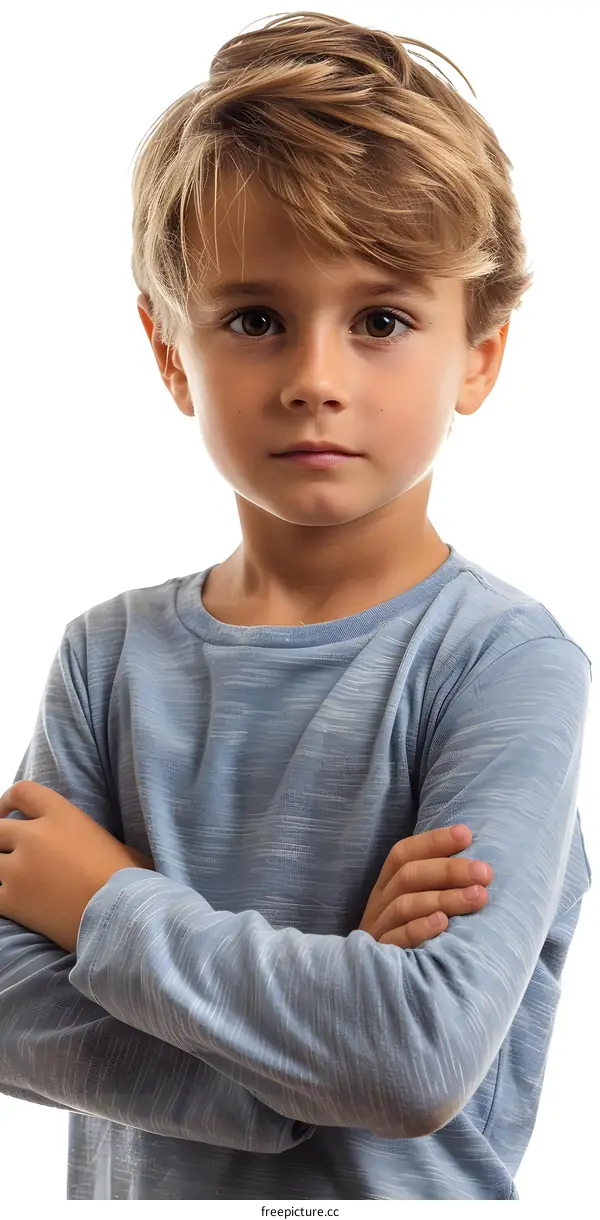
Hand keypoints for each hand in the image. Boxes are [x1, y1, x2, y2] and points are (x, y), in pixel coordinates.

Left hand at [0, 780, 154, 953]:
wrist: (119, 915)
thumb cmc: (129, 879)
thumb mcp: (113, 842)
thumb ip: (90, 836)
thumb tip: (98, 847)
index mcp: (61, 815)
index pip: (22, 792)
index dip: (6, 802)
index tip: (4, 814)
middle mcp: (35, 836)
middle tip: (6, 855)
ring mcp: (19, 868)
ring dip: (0, 870)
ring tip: (12, 882)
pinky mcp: (11, 900)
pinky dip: (0, 898)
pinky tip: (11, 904)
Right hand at [359, 824, 492, 948]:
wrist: (378, 992)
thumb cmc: (412, 942)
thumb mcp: (416, 910)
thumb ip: (436, 887)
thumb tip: (478, 868)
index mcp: (387, 887)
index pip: (404, 854)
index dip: (433, 841)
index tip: (466, 834)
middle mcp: (379, 905)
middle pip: (408, 876)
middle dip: (449, 869)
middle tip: (485, 872)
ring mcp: (378, 931)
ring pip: (405, 905)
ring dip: (444, 897)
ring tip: (478, 896)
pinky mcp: (381, 958)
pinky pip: (397, 939)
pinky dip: (420, 928)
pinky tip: (443, 923)